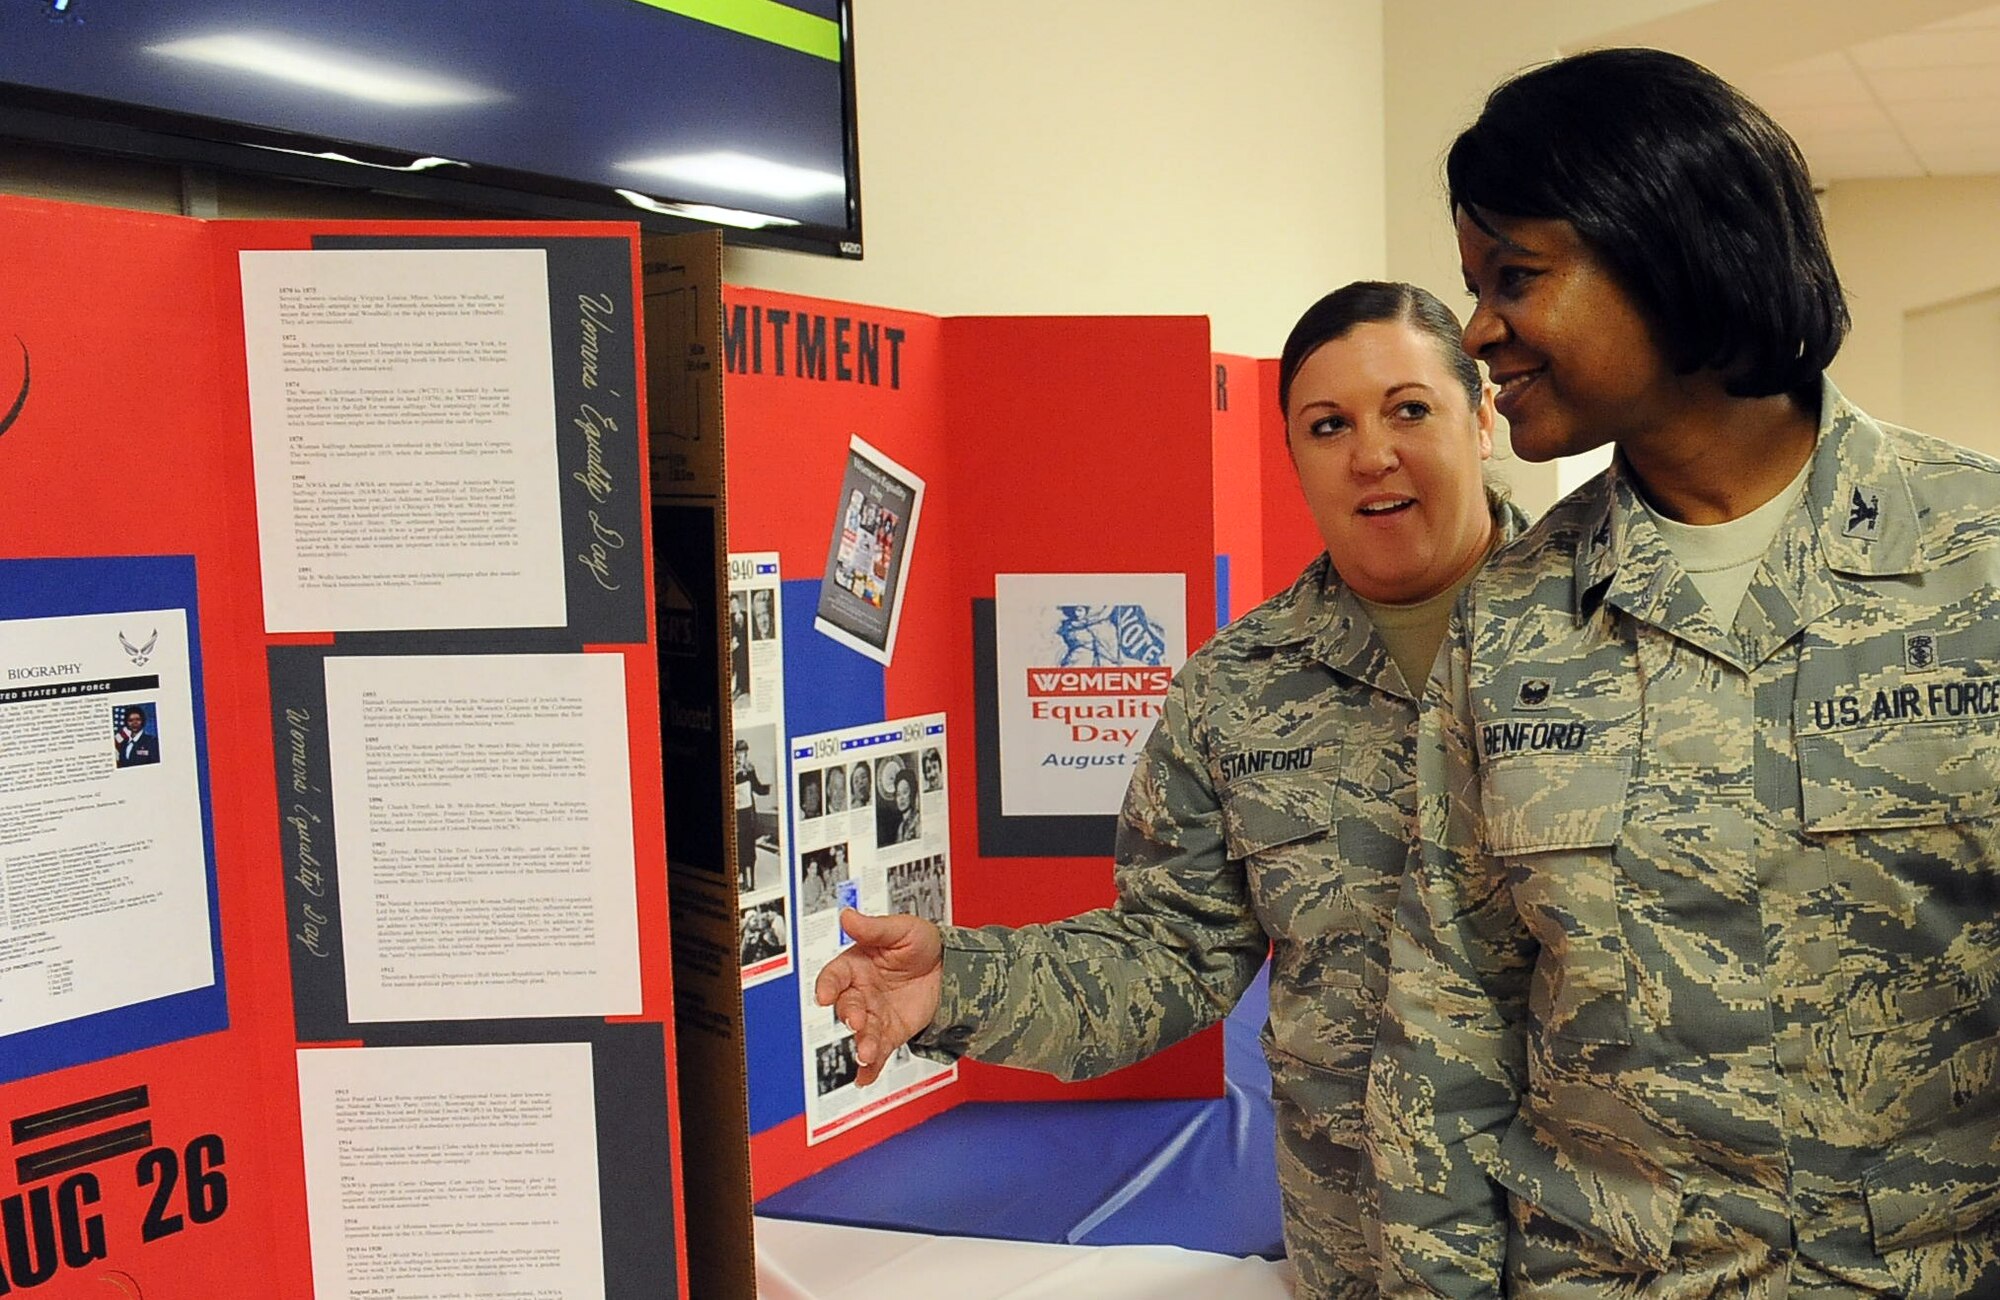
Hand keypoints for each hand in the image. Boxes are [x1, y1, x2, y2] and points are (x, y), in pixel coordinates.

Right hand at [814, 909, 942, 1086]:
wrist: (952, 968)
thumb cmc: (922, 944)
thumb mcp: (901, 929)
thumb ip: (873, 927)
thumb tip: (847, 915)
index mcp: (856, 964)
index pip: (834, 976)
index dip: (827, 985)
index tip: (825, 995)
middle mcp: (860, 992)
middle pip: (846, 1007)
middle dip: (850, 1016)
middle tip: (858, 1022)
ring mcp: (874, 1015)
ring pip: (861, 1032)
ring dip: (861, 1044)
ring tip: (867, 1053)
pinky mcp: (890, 1033)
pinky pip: (877, 1052)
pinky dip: (869, 1068)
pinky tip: (865, 1078)